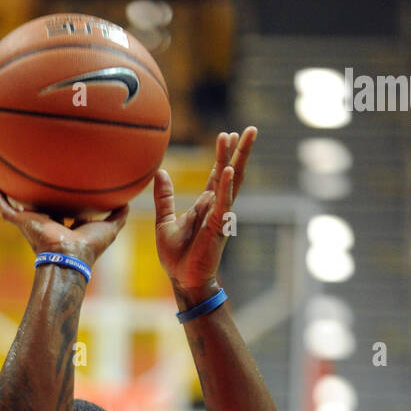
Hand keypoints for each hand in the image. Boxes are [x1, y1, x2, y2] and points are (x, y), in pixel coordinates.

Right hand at [0, 189, 128, 268]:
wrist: (69, 255)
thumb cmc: (89, 247)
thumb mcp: (109, 228)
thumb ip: (118, 215)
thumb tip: (128, 202)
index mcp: (66, 227)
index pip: (65, 212)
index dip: (67, 202)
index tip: (68, 190)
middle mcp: (49, 224)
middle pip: (43, 208)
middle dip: (42, 198)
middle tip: (40, 180)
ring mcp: (34, 223)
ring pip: (23, 207)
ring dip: (17, 196)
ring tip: (11, 180)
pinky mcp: (23, 221)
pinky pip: (7, 209)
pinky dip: (1, 200)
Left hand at [154, 126, 256, 299]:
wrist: (183, 280)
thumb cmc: (176, 257)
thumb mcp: (164, 222)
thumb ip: (164, 198)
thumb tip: (160, 172)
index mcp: (205, 206)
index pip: (217, 175)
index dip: (222, 155)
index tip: (227, 136)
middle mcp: (216, 207)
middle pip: (231, 173)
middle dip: (239, 151)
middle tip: (250, 129)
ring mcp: (220, 215)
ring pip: (234, 182)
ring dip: (240, 159)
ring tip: (247, 138)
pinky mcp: (218, 227)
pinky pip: (224, 203)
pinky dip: (226, 186)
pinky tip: (229, 169)